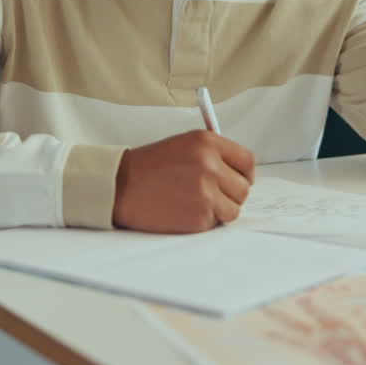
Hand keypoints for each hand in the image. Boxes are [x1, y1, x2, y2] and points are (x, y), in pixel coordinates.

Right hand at [112, 129, 254, 232]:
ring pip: (234, 208)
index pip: (247, 160)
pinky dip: (204, 221)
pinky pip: (217, 222)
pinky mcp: (200, 215)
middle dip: (230, 194)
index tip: (237, 180)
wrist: (119, 186)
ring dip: (219, 210)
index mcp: (207, 142)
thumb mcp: (183, 145)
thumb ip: (213, 155)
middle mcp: (210, 164)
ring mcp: (207, 191)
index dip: (243, 174)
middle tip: (209, 195)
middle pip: (243, 187)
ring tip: (194, 203)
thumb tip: (240, 173)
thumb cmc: (149, 167)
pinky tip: (184, 211)